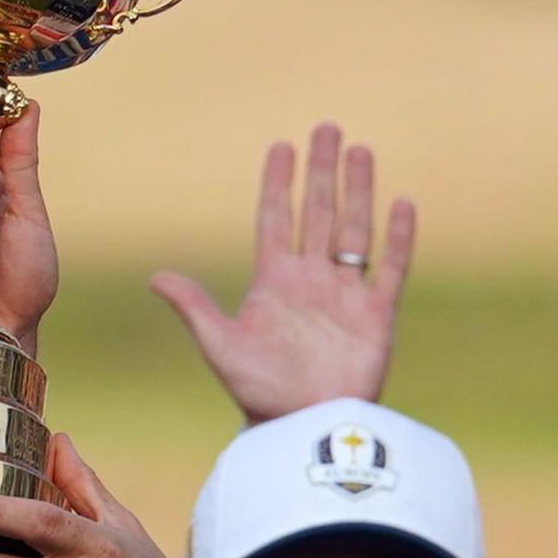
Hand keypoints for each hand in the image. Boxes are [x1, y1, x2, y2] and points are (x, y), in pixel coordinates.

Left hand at [149, 123, 417, 423]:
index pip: (275, 219)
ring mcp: (345, 295)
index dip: (278, 183)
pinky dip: (398, 238)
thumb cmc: (259, 394)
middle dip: (321, 171)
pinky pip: (390, 269)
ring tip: (360, 150)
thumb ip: (195, 308)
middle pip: (318, 213)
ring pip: (354, 230)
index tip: (281, 146)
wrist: (303, 429)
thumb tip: (156, 278)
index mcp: (274, 282)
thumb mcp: (220, 347)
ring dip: (358, 191)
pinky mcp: (376, 316)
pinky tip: (401, 204)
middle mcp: (311, 281)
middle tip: (326, 128)